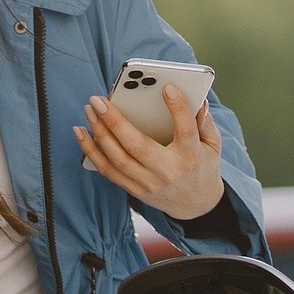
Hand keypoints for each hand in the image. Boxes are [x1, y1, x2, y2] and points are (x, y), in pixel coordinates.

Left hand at [75, 83, 225, 220]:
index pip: (185, 131)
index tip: (167, 88)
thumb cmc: (202, 166)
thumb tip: (199, 100)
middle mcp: (168, 172)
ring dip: (99, 133)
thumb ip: (205, 123)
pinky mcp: (135, 190)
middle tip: (98, 100)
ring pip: (118, 159)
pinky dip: (91, 152)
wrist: (196, 205)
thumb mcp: (213, 145)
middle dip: (115, 121)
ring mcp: (149, 183)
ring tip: (89, 111)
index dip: (178, 109)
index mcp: (191, 157)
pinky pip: (108, 171)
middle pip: (138, 146)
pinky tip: (81, 133)